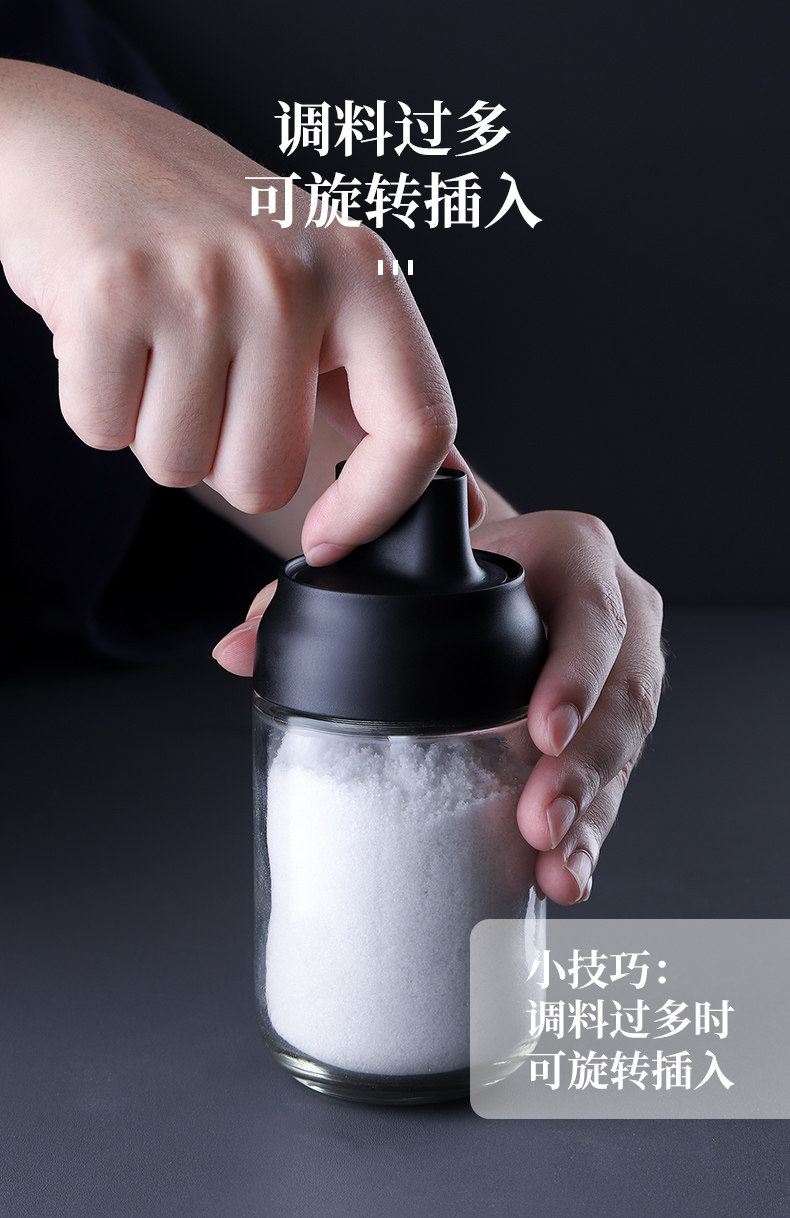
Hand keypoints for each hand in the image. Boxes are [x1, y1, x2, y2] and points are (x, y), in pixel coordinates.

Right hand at [0, 60, 483, 557]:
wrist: (82, 145)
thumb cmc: (207, 231)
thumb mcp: (322, 291)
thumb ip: (385, 396)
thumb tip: (456, 500)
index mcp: (362, 272)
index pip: (418, 425)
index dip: (377, 509)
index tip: (328, 539)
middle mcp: (290, 271)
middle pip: (265, 481)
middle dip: (222, 457)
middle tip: (205, 376)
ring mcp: (201, 279)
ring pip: (181, 466)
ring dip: (157, 430)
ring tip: (157, 347)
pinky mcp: (111, 291)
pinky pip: (104, 430)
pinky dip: (99, 404)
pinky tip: (111, 338)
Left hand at [213, 507, 664, 905]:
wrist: (500, 574)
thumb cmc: (451, 568)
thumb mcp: (401, 564)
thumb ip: (312, 595)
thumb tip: (234, 651)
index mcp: (572, 553)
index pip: (589, 610)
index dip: (575, 673)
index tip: (539, 731)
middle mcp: (617, 613)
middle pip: (621, 694)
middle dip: (582, 767)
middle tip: (537, 823)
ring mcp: (624, 673)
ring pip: (626, 747)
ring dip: (592, 812)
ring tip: (552, 864)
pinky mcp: (617, 725)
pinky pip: (618, 780)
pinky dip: (593, 831)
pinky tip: (564, 874)